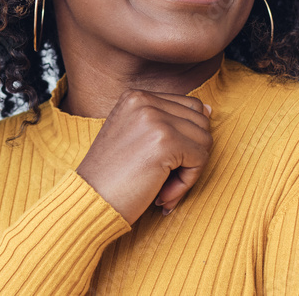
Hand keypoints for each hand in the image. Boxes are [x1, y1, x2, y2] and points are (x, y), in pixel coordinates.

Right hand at [74, 88, 212, 224]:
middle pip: (200, 122)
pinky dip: (187, 182)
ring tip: (161, 187)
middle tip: (163, 180)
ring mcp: (154, 118)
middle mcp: (144, 101)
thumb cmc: (112, 178)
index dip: (185, 140)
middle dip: (189, 155)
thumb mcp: (135, 137)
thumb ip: (167, 121)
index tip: (162, 164)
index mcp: (135, 96)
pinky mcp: (165, 141)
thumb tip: (210, 111)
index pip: (189, 107)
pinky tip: (162, 194)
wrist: (89, 202)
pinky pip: (200, 159)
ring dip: (189, 170)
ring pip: (204, 140)